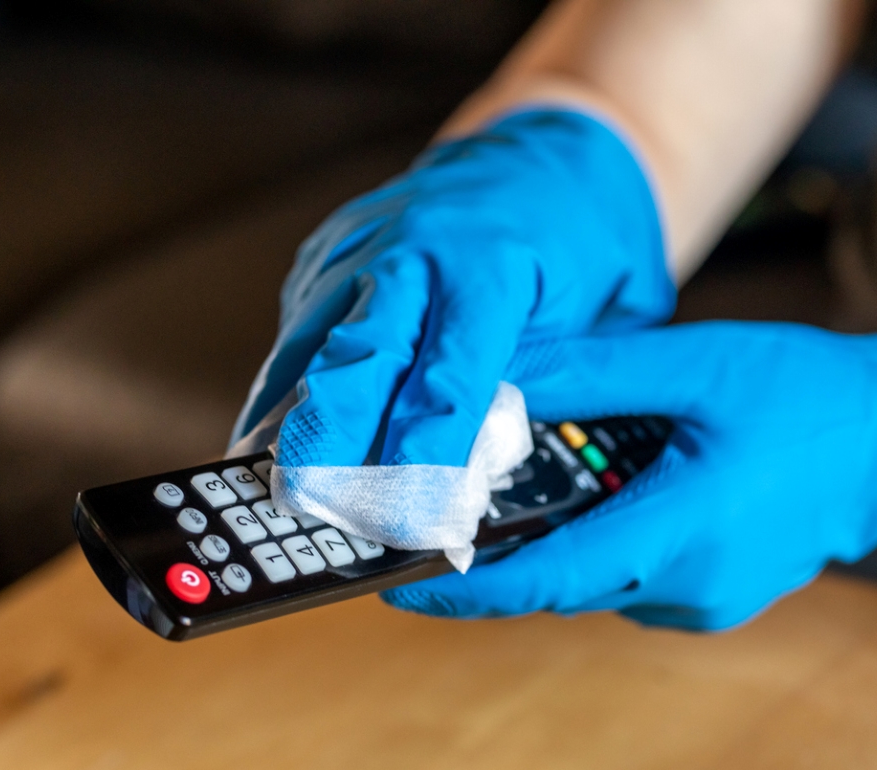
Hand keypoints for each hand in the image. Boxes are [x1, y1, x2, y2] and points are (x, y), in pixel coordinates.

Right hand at [232, 109, 673, 468]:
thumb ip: (553, 379)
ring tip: (268, 493)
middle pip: (358, 356)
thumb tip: (486, 469)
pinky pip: (298, 330)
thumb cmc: (588, 240)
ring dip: (288, 424)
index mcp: (495, 262)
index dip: (424, 449)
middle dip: (329, 439)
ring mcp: (361, 244)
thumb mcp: (608, 311)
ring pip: (308, 345)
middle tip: (310, 508)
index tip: (405, 513)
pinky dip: (285, 390)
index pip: (451, 374)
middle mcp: (416, 245)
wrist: (552, 149)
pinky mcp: (329, 254)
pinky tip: (273, 442)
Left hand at [383, 322, 876, 630]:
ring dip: (563, 532)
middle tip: (457, 499)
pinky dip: (606, 537)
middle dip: (504, 545)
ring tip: (552, 469)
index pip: (545, 578)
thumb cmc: (812, 399)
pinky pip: (633, 576)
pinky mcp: (716, 596)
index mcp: (680, 533)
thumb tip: (498, 382)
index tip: (401, 583)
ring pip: (596, 577)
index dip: (465, 587)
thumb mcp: (695, 364)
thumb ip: (591, 374)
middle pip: (561, 577)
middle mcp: (688, 587)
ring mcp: (705, 601)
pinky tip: (620, 483)